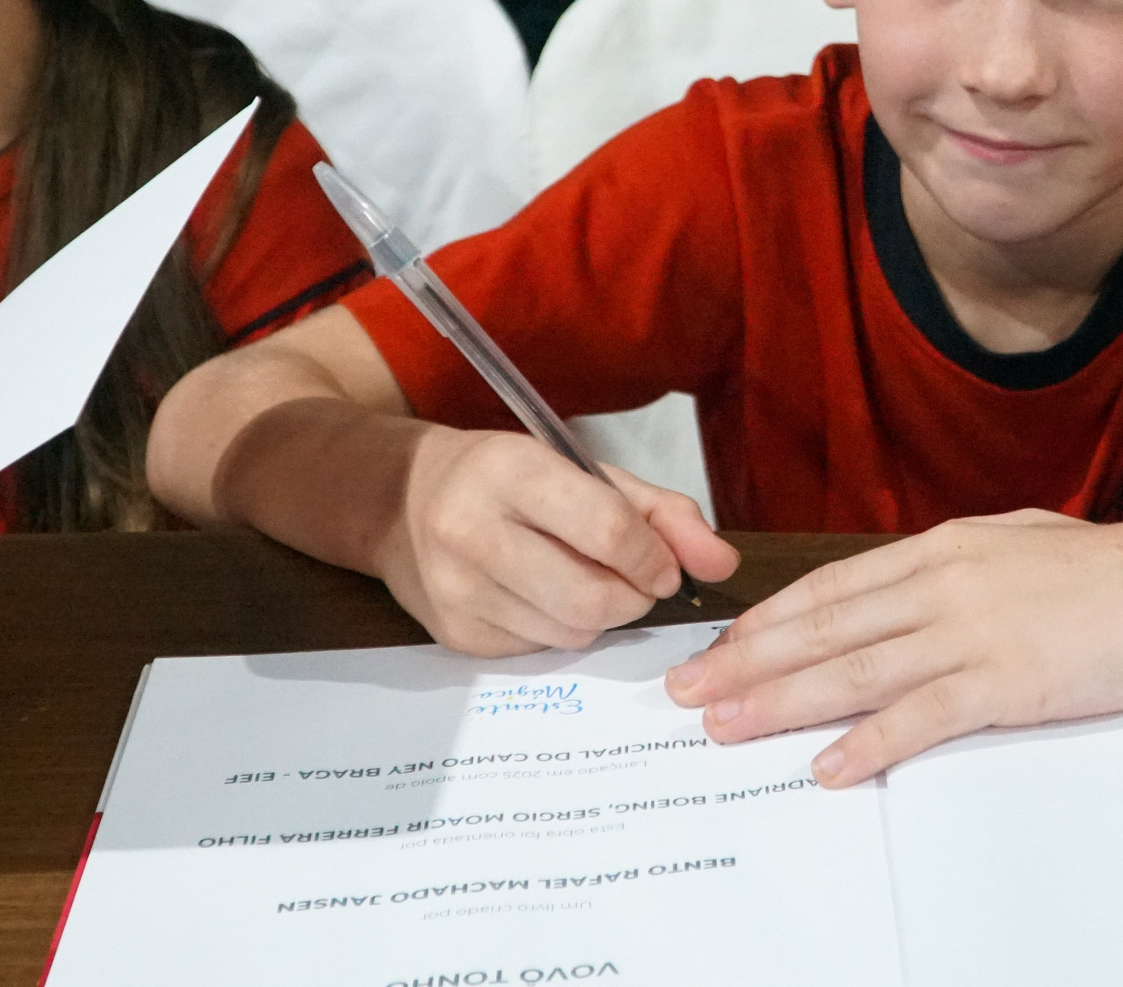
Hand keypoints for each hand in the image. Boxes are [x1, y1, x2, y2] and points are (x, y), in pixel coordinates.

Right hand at [375, 429, 739, 657]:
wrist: (400, 501)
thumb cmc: (506, 479)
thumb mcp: (583, 471)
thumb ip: (661, 512)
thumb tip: (722, 563)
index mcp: (510, 471)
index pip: (608, 531)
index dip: (654, 558)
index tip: (664, 566)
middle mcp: (471, 531)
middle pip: (592, 598)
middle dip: (634, 597)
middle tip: (635, 581)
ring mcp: (456, 590)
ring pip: (571, 633)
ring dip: (600, 616)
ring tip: (582, 580)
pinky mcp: (454, 635)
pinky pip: (540, 651)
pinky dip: (560, 630)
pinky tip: (541, 597)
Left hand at [663, 508, 1122, 787]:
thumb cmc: (1111, 569)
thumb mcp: (1015, 543)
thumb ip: (953, 565)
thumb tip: (901, 587)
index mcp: (942, 549)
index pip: (831, 588)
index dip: (766, 620)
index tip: (720, 646)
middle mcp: (943, 584)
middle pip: (823, 630)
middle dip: (745, 663)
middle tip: (686, 692)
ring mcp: (973, 632)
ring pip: (855, 671)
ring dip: (781, 702)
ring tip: (726, 727)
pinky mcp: (1009, 680)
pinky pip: (922, 717)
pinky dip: (868, 743)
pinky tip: (828, 764)